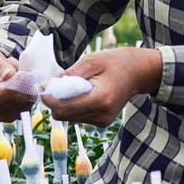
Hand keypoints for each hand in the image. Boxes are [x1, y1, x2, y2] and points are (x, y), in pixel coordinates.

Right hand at [0, 47, 29, 122]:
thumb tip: (10, 75)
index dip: (8, 90)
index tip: (22, 76)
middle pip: (6, 104)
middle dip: (21, 87)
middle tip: (27, 71)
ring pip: (18, 107)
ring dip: (25, 90)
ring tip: (19, 74)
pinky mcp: (8, 115)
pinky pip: (24, 108)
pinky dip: (28, 95)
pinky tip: (24, 83)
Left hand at [41, 46, 161, 127]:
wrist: (139, 72)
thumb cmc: (115, 62)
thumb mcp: (91, 61)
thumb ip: (68, 75)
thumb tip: (46, 86)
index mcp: (100, 99)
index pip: (64, 107)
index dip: (49, 97)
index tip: (44, 84)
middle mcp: (102, 114)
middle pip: (63, 115)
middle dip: (54, 100)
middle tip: (58, 82)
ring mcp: (102, 121)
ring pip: (67, 117)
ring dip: (63, 102)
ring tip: (74, 84)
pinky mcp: (101, 122)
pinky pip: (76, 116)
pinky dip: (73, 105)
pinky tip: (82, 92)